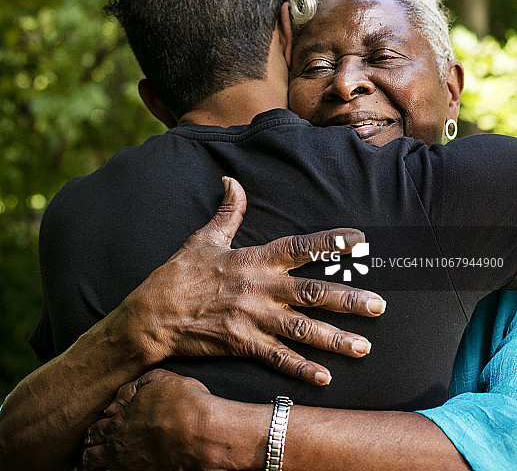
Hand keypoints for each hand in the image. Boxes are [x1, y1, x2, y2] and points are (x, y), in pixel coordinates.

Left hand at [80, 369, 230, 470]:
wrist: (200, 433)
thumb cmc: (183, 403)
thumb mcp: (157, 380)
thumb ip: (132, 389)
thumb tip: (114, 401)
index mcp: (119, 422)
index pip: (94, 431)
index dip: (90, 435)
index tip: (89, 436)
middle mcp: (119, 448)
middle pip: (91, 457)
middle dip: (87, 455)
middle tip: (85, 457)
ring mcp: (129, 467)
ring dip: (96, 469)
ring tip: (92, 469)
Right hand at [126, 177, 385, 384]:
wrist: (152, 314)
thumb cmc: (179, 274)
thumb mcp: (204, 238)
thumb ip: (227, 211)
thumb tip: (231, 180)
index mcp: (254, 259)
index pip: (301, 247)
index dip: (332, 243)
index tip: (360, 241)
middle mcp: (260, 288)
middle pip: (313, 293)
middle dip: (349, 300)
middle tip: (380, 306)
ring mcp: (253, 319)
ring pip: (302, 330)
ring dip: (335, 340)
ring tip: (365, 348)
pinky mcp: (242, 344)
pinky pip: (277, 358)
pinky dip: (301, 369)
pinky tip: (325, 378)